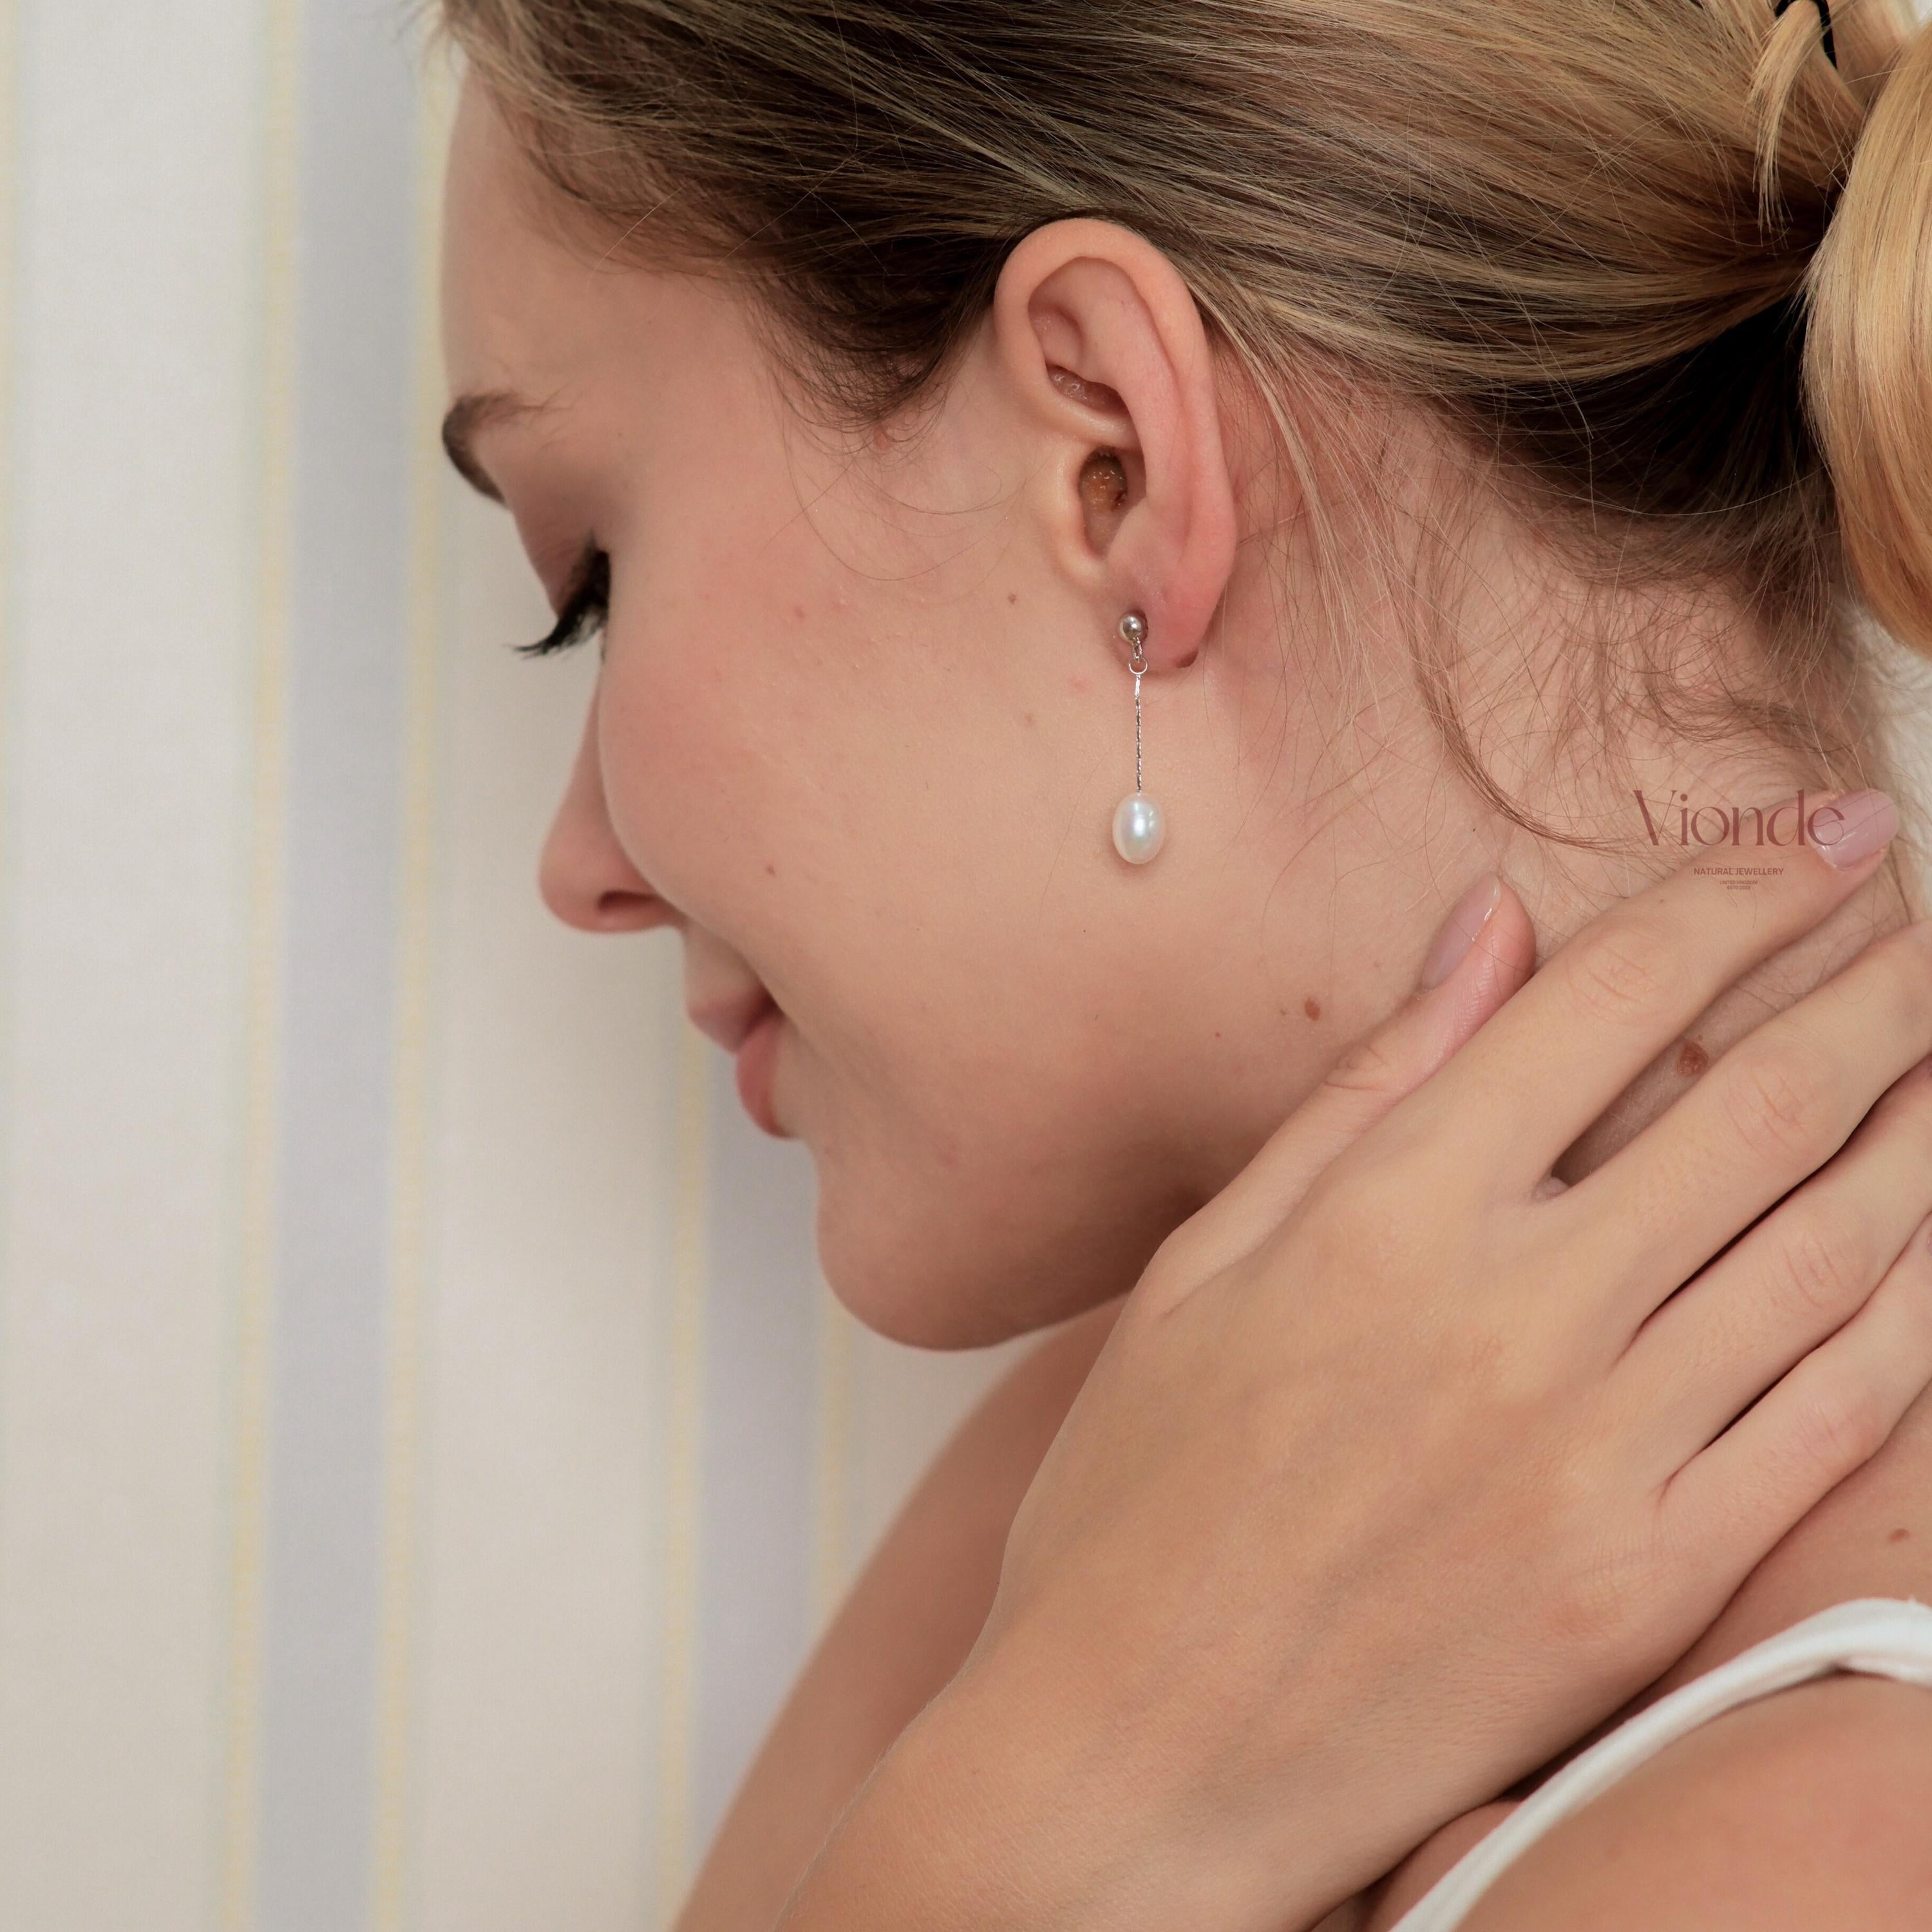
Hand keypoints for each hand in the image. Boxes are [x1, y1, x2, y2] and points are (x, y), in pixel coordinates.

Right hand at [779, 788, 1931, 1931]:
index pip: (1611, 1000)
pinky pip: (1838, 1412)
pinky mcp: (1653, 1579)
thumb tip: (1493, 924)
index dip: (1741, 896)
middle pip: (1756, 1101)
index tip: (1826, 836)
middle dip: (1874, 981)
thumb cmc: (1142, 1496)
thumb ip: (1368, 1086)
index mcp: (1385, 1213)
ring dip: (1923, 1119)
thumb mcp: (1207, 1259)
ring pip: (1833, 1243)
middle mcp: (1511, 1312)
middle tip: (1921, 914)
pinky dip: (1916, 1302)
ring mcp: (1599, 1453)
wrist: (1134, 1756)